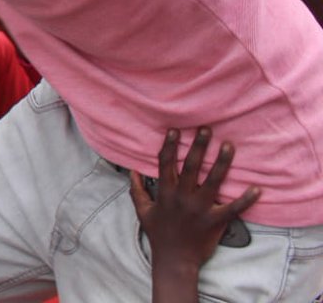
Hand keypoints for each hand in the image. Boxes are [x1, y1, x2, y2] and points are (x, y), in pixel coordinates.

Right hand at [130, 128, 259, 270]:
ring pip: (213, 181)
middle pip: (191, 166)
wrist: (174, 260)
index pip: (166, 164)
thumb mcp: (143, 211)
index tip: (176, 130)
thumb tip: (132, 171)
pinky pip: (233, 208)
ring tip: (228, 145)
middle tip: (206, 129)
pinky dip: (246, 199)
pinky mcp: (216, 221)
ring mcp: (200, 208)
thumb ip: (137, 190)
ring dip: (222, 162)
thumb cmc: (159, 235)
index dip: (171, 146)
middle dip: (199, 146)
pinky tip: (257, 189)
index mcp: (165, 193)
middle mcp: (182, 197)